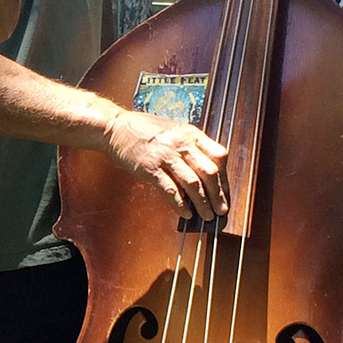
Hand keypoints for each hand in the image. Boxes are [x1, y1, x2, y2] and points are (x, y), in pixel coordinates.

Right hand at [103, 108, 228, 219]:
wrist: (116, 127)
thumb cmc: (144, 129)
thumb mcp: (175, 130)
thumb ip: (191, 146)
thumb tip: (206, 170)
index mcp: (191, 134)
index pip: (219, 156)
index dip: (225, 178)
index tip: (226, 192)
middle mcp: (182, 144)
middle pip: (209, 172)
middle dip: (218, 195)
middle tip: (221, 210)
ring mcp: (166, 157)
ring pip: (193, 184)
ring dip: (203, 203)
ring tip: (207, 215)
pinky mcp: (151, 169)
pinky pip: (170, 190)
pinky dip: (180, 204)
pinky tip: (186, 213)